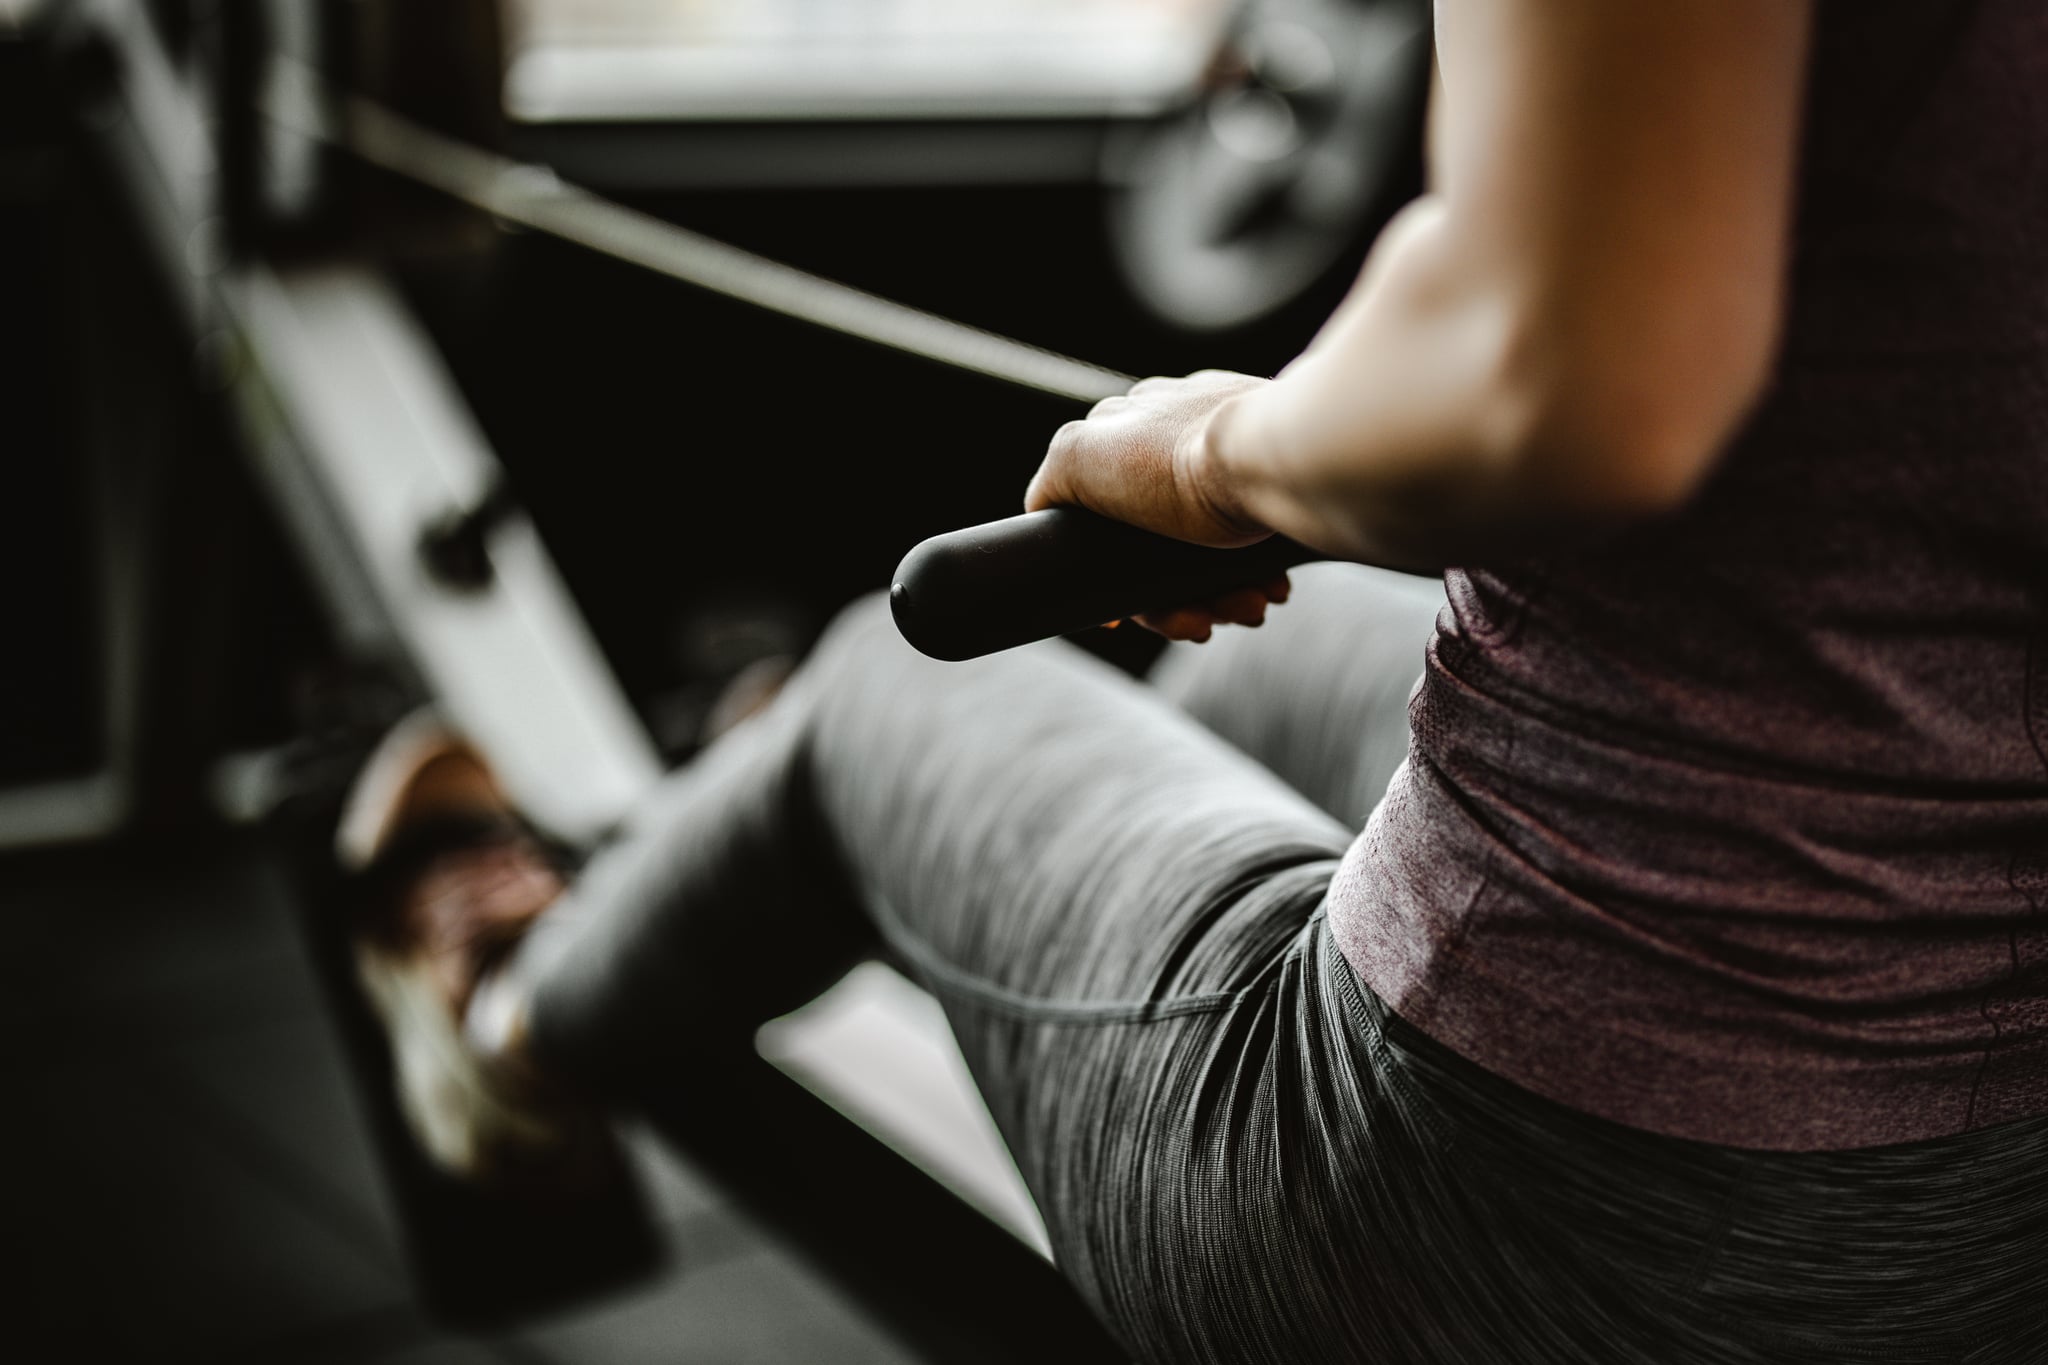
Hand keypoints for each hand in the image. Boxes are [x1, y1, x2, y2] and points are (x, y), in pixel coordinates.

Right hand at [1026, 371, 1285, 641]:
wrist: (1278, 461)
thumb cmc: (1181, 461)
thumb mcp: (1078, 459)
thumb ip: (1051, 482)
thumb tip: (1046, 514)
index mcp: (1127, 427)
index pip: (1102, 516)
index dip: (1113, 576)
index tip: (1130, 616)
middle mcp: (1177, 435)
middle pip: (1157, 544)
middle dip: (1176, 596)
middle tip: (1203, 622)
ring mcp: (1229, 454)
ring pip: (1208, 551)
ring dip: (1219, 595)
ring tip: (1247, 607)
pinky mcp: (1275, 477)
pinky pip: (1255, 541)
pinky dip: (1255, 573)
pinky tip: (1269, 586)